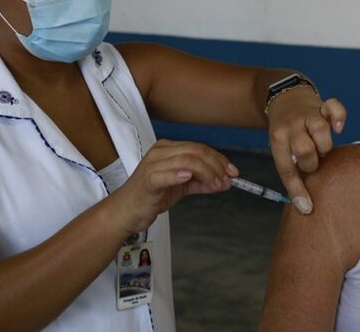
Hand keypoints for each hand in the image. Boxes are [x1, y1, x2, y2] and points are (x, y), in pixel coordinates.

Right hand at [112, 139, 237, 233]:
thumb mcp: (182, 187)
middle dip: (216, 165)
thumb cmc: (151, 196)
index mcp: (168, 149)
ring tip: (216, 184)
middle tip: (227, 179)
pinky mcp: (147, 180)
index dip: (219, 159)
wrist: (126, 211)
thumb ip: (202, 183)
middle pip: (195, 151)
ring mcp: (152, 164)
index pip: (199, 148)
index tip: (233, 172)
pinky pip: (164, 174)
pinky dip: (179, 175)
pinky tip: (188, 179)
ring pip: (186, 160)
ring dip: (206, 172)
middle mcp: (160, 152)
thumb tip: (226, 182)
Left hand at [267, 89, 346, 213]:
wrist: (285, 97)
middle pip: (303, 149)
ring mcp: (308, 115)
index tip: (306, 207)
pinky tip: (338, 128)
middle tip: (313, 162)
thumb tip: (304, 203)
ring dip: (324, 145)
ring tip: (322, 148)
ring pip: (319, 129)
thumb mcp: (281, 148)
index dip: (296, 190)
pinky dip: (339, 118)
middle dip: (311, 163)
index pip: (286, 168)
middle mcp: (292, 127)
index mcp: (278, 140)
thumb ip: (292, 168)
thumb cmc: (286, 132)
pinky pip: (334, 107)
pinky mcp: (323, 105)